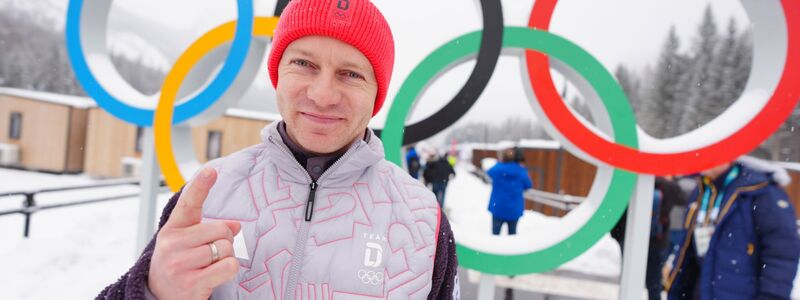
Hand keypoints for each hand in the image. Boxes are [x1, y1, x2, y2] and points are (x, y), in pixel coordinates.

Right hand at [148, 168, 240, 299]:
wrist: (159, 296)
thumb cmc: (179, 265)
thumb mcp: (187, 242)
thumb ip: (209, 229)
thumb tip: (236, 225)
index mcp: (172, 229)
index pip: (188, 203)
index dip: (201, 185)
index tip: (211, 170)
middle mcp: (172, 244)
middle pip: (220, 230)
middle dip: (224, 241)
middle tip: (210, 253)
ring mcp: (180, 264)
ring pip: (226, 248)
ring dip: (225, 257)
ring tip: (209, 266)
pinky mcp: (191, 283)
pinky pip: (228, 266)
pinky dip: (229, 269)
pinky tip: (215, 275)